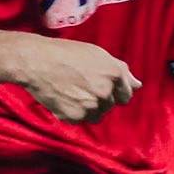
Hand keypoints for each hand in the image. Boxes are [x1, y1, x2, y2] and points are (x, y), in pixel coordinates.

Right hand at [16, 35, 138, 123]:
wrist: (36, 61)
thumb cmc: (65, 53)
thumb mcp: (97, 54)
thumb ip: (120, 70)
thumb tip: (138, 85)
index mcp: (114, 74)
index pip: (125, 96)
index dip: (114, 92)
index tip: (101, 88)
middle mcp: (105, 92)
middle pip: (109, 106)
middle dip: (99, 99)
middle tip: (81, 86)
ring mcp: (90, 106)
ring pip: (96, 115)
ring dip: (87, 108)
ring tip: (71, 92)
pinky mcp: (74, 116)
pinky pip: (79, 120)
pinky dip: (72, 112)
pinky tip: (63, 98)